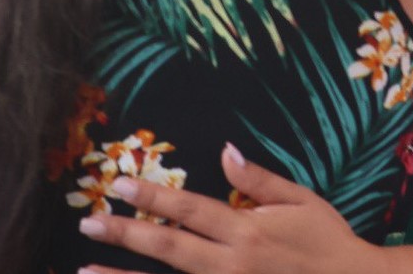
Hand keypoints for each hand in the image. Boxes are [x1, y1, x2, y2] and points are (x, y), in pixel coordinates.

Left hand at [77, 145, 380, 273]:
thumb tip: (226, 151)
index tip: (118, 182)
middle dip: (124, 234)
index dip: (151, 195)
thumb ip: (258, 180)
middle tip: (88, 223)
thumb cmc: (327, 242)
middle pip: (167, 247)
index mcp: (247, 229)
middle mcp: (231, 264)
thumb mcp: (301, 201)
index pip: (188, 209)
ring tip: (85, 268)